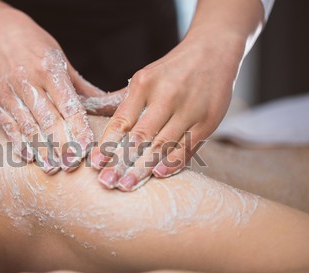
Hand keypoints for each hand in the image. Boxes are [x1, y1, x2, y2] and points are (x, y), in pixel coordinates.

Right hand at [0, 4, 106, 172]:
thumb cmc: (37, 50)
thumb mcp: (62, 62)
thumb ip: (83, 88)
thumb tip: (111, 108)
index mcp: (50, 70)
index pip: (68, 105)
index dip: (78, 129)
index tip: (87, 149)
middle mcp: (28, 81)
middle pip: (48, 120)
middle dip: (60, 145)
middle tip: (71, 165)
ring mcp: (9, 93)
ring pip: (27, 127)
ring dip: (40, 150)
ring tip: (51, 168)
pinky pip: (8, 126)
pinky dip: (19, 143)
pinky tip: (29, 156)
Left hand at [90, 32, 243, 190]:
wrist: (214, 50)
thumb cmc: (172, 71)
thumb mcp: (146, 78)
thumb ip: (125, 101)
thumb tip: (94, 117)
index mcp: (144, 84)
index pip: (121, 121)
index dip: (106, 144)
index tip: (95, 163)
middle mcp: (166, 96)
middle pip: (140, 137)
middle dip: (121, 162)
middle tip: (107, 182)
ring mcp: (189, 109)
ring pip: (162, 145)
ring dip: (143, 168)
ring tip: (127, 185)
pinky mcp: (208, 120)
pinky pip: (187, 147)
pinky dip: (172, 162)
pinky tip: (158, 174)